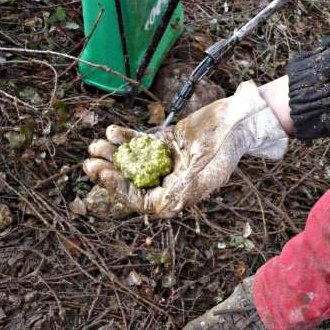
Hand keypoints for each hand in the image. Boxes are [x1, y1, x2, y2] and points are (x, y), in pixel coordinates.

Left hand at [83, 81, 287, 217]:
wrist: (239, 119)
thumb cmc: (226, 146)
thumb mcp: (206, 170)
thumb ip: (183, 190)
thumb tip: (160, 210)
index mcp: (178, 193)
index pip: (142, 199)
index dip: (119, 189)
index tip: (103, 174)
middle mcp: (169, 180)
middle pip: (132, 180)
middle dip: (110, 172)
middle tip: (90, 161)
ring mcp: (165, 161)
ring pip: (133, 161)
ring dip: (113, 154)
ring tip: (95, 145)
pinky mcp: (165, 143)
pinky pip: (141, 142)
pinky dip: (126, 137)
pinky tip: (112, 131)